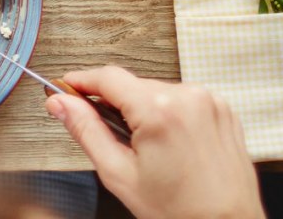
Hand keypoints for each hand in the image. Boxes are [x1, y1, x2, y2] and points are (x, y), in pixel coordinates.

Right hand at [48, 66, 263, 218]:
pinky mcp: (222, 109)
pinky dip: (170, 114)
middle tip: (111, 137)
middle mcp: (188, 97)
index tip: (67, 87)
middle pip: (132, 85)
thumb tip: (61, 103)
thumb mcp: (120, 175)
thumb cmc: (179, 212)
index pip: (107, 77)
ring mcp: (209, 101)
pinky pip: (182, 99)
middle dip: (115, 105)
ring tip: (148, 149)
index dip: (82, 81)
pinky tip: (171, 145)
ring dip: (144, 110)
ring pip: (156, 91)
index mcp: (160, 111)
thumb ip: (86, 131)